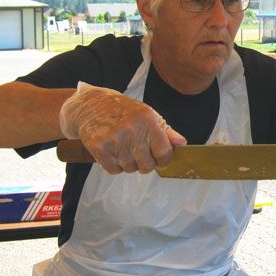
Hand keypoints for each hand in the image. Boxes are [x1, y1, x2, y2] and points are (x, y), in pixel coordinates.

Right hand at [59, 82, 186, 173]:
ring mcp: (115, 140)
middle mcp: (133, 130)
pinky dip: (114, 165)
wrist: (92, 105)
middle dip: (145, 163)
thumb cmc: (124, 111)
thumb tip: (182, 144)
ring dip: (128, 163)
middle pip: (147, 165)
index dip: (163, 160)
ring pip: (130, 169)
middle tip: (137, 152)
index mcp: (148, 121)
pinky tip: (112, 151)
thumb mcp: (149, 115)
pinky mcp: (100, 148)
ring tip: (123, 147)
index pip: (164, 153)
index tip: (159, 159)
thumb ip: (167, 132)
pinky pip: (114, 170)